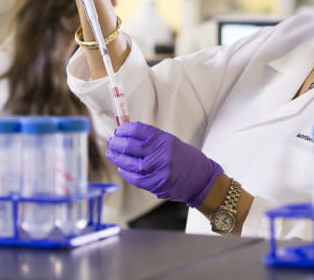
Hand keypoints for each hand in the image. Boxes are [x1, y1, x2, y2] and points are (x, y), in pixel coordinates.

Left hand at [106, 122, 222, 206]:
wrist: (201, 179)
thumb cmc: (187, 160)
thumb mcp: (171, 143)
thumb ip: (152, 139)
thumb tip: (129, 134)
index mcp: (165, 140)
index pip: (138, 130)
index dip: (124, 129)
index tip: (119, 130)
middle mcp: (161, 153)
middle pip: (130, 145)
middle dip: (117, 142)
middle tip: (112, 141)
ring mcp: (158, 170)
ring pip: (129, 162)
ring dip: (117, 157)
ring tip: (112, 153)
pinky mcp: (156, 184)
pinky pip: (134, 178)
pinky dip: (126, 172)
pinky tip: (122, 168)